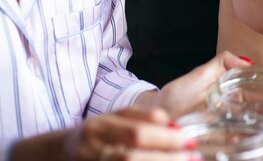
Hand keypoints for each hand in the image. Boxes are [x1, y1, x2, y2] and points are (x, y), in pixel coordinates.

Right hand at [11, 108, 196, 160]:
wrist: (58, 153)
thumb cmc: (95, 133)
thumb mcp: (115, 117)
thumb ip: (144, 117)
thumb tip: (175, 124)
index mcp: (98, 127)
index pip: (136, 133)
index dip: (166, 138)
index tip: (191, 139)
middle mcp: (92, 150)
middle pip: (132, 158)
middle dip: (167, 158)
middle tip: (193, 156)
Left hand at [134, 51, 262, 149]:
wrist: (154, 116)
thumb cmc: (176, 95)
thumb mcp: (200, 74)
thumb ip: (222, 63)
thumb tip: (248, 61)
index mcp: (234, 98)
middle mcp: (234, 116)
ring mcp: (227, 132)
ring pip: (256, 137)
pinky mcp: (217, 146)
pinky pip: (238, 150)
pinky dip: (252, 152)